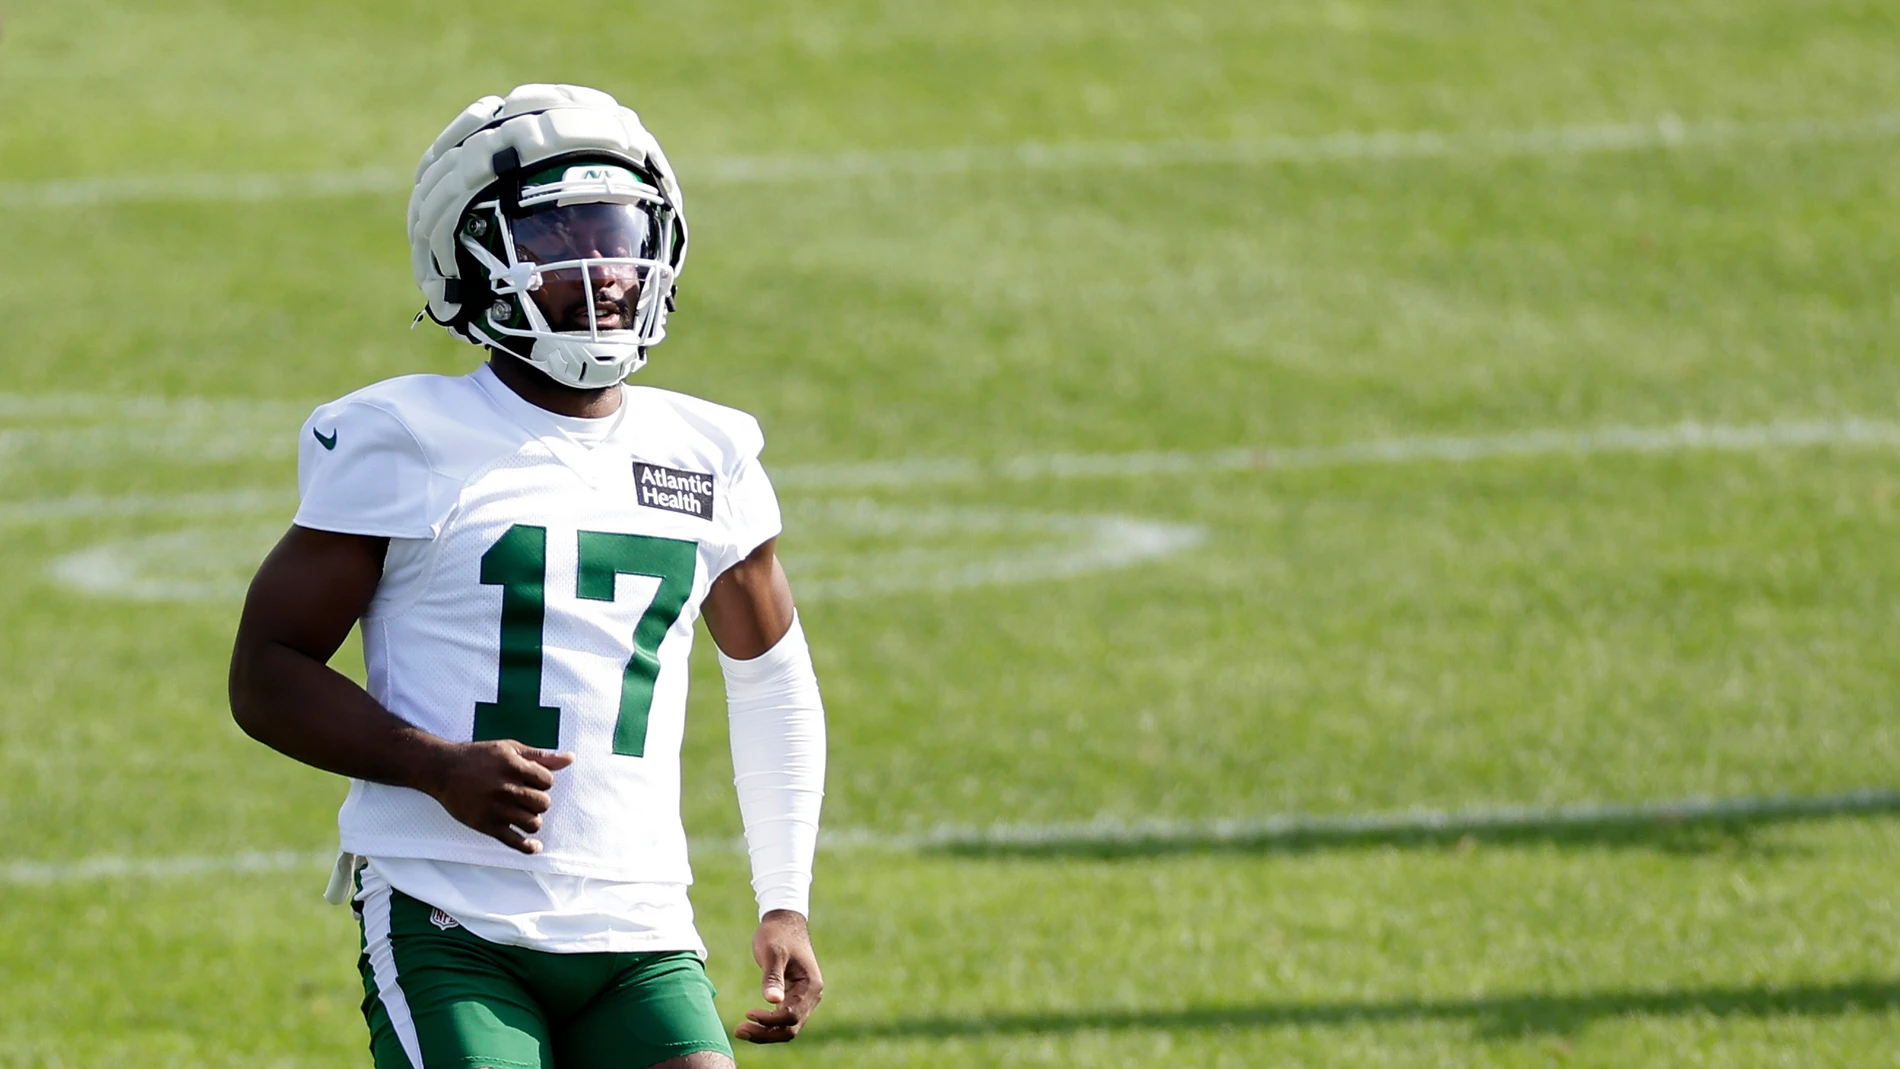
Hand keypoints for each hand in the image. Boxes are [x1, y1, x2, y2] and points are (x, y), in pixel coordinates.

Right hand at [424, 739, 574, 853]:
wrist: (443, 770)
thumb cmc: (478, 757)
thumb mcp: (509, 748)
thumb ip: (541, 756)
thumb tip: (570, 759)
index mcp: (513, 767)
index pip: (547, 781)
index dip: (543, 781)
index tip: (533, 781)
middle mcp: (506, 789)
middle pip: (543, 803)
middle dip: (539, 800)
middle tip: (527, 797)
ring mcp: (496, 809)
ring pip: (533, 823)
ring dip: (533, 819)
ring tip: (524, 813)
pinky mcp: (487, 825)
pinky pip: (514, 841)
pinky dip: (528, 847)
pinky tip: (535, 846)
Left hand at [735, 910, 822, 1042]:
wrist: (784, 921)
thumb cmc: (778, 934)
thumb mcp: (773, 953)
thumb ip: (773, 977)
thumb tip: (772, 1001)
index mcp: (810, 986)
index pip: (792, 1015)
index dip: (769, 1020)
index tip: (747, 1013)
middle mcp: (811, 996)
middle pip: (790, 1027)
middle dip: (765, 1033)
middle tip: (738, 1030)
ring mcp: (804, 998)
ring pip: (787, 1027)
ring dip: (765, 1033)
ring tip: (740, 1030)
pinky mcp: (794, 997)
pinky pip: (783, 1019)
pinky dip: (767, 1025)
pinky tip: (750, 1022)